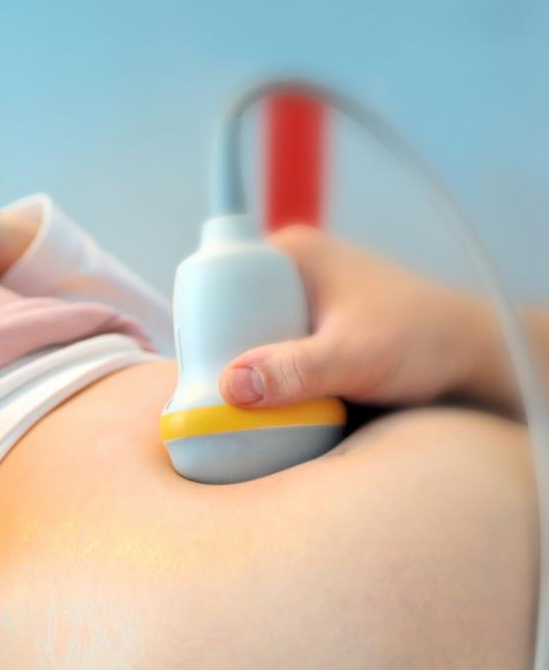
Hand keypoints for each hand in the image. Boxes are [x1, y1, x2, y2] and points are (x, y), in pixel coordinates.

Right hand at [219, 225, 507, 409]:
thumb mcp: (354, 357)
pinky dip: (269, 386)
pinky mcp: (313, 337)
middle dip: (220, 362)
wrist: (472, 357)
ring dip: (246, 379)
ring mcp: (302, 307)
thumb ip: (295, 371)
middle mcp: (290, 274)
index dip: (199, 329)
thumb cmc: (424, 341)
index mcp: (289, 253)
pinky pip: (273, 360)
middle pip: (227, 322)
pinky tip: (269, 413)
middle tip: (218, 405)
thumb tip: (230, 386)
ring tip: (242, 415)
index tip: (196, 373)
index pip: (216, 283)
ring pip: (248, 345)